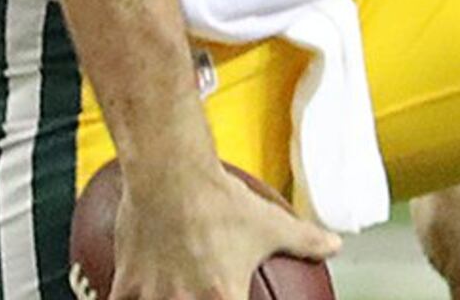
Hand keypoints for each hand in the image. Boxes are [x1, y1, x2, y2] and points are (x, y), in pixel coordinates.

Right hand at [112, 157, 340, 299]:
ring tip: (175, 297)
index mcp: (223, 298)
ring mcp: (152, 298)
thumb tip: (335, 245)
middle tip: (202, 297)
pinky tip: (143, 297)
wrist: (169, 173)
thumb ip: (306, 241)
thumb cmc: (218, 200)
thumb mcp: (271, 223)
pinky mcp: (125, 288)